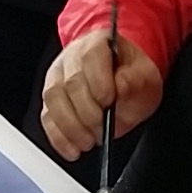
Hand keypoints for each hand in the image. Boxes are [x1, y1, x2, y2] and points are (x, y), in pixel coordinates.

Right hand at [40, 30, 162, 159]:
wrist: (121, 78)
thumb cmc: (131, 76)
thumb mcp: (145, 76)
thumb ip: (135, 80)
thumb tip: (120, 87)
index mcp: (98, 43)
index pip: (91, 57)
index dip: (98, 81)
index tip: (109, 102)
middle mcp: (72, 57)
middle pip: (70, 83)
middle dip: (86, 112)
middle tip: (101, 129)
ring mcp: (57, 77)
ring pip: (53, 100)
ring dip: (71, 127)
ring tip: (88, 142)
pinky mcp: (51, 99)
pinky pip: (47, 117)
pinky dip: (58, 137)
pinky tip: (72, 149)